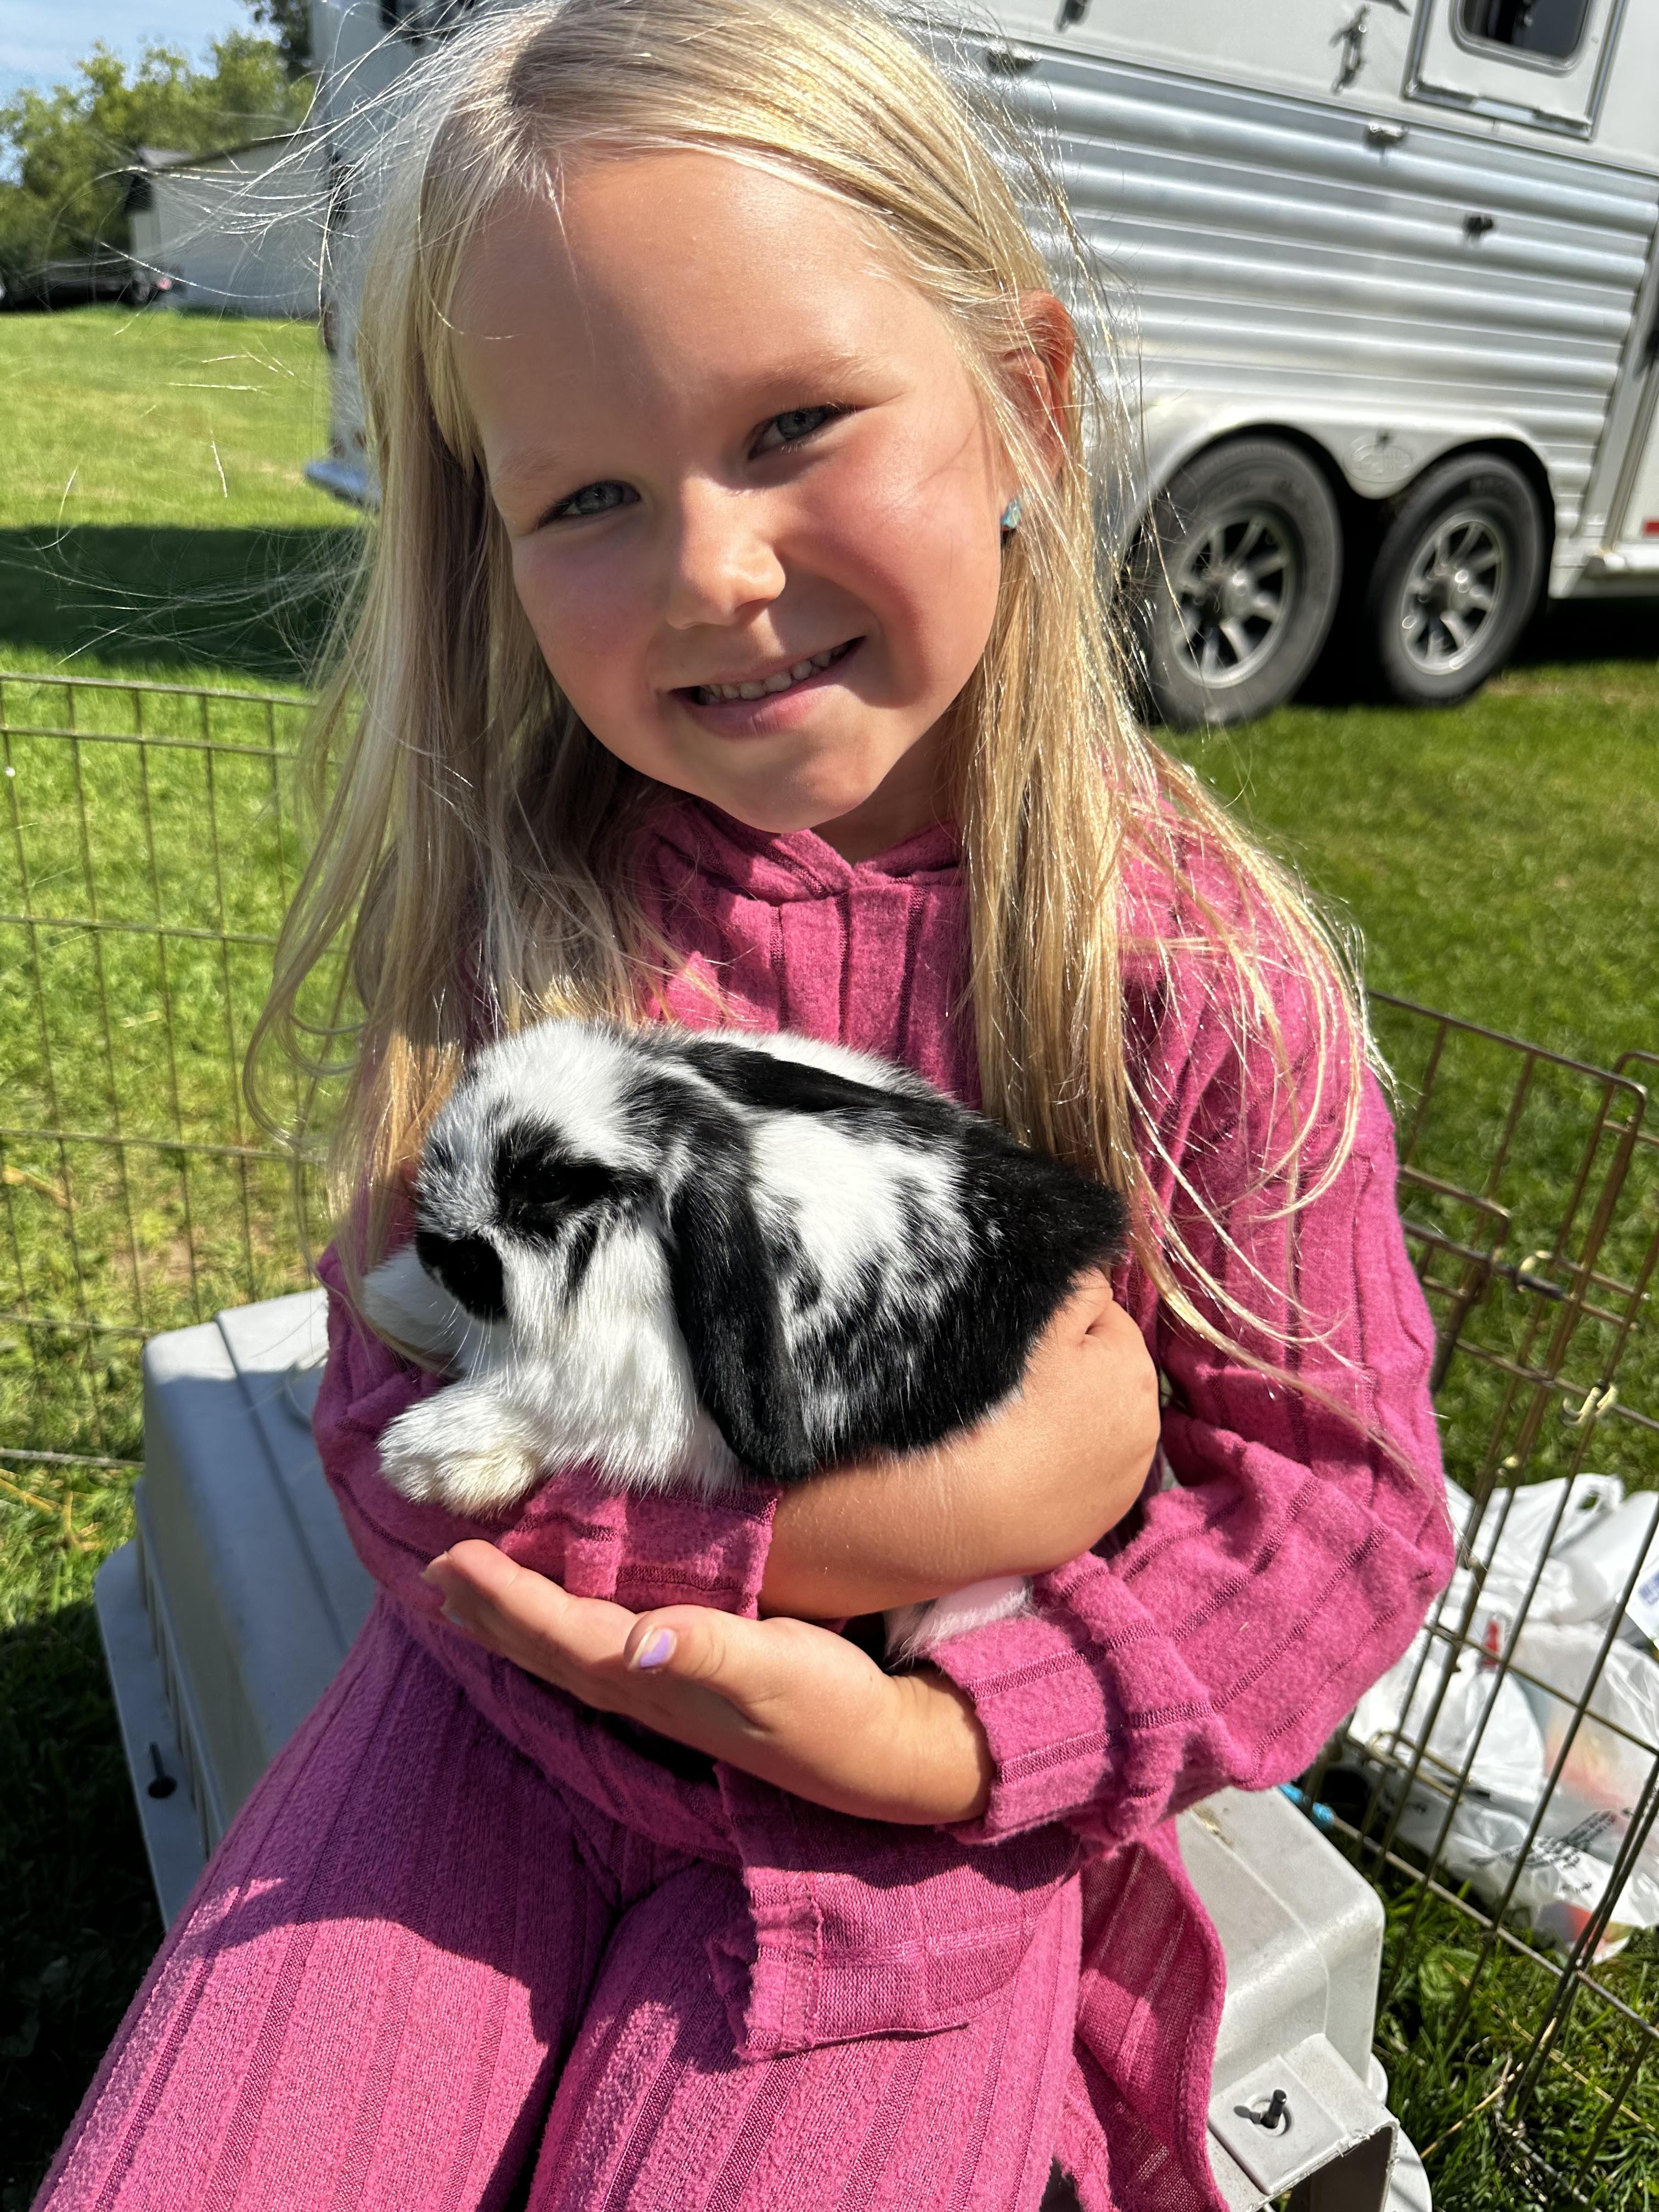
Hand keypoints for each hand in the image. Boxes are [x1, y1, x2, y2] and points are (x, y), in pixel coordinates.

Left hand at [422, 1540, 993, 1823]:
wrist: (881, 1757)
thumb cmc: (834, 1708)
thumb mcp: (781, 1671)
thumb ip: (711, 1652)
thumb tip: (638, 1642)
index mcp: (656, 1684)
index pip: (560, 1636)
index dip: (504, 1599)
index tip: (452, 1558)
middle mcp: (646, 1694)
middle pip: (545, 1651)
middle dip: (487, 1611)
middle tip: (431, 1569)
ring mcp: (664, 1697)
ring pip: (565, 1656)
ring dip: (513, 1625)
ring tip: (466, 1596)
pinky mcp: (688, 1688)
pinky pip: (598, 1654)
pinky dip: (559, 1630)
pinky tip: (557, 1619)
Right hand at [761, 1268, 1159, 1620]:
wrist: (950, 1513)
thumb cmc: (989, 1401)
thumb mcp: (1035, 1314)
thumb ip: (1074, 1281)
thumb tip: (1093, 1268)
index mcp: (1132, 1367)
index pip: (1097, 1314)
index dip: (1052, 1319)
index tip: (1010, 1338)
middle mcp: (1143, 1427)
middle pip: (1096, 1372)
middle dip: (1063, 1370)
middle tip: (1002, 1383)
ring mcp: (1119, 1485)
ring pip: (1086, 1426)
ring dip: (1057, 1420)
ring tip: (1003, 1429)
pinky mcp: (1089, 1527)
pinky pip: (1071, 1476)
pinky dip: (1050, 1468)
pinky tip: (1010, 1469)